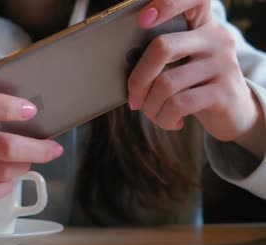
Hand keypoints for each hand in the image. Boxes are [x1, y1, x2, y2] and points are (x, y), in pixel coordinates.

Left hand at [127, 0, 263, 147]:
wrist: (233, 113)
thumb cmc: (194, 86)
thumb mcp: (181, 64)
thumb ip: (159, 56)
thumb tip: (123, 67)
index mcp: (201, 24)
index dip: (166, 4)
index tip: (142, 19)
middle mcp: (216, 38)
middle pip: (161, 47)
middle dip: (138, 80)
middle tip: (134, 99)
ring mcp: (223, 63)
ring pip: (166, 83)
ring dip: (150, 107)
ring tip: (153, 114)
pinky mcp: (225, 91)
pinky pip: (179, 104)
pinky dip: (165, 118)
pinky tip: (171, 121)